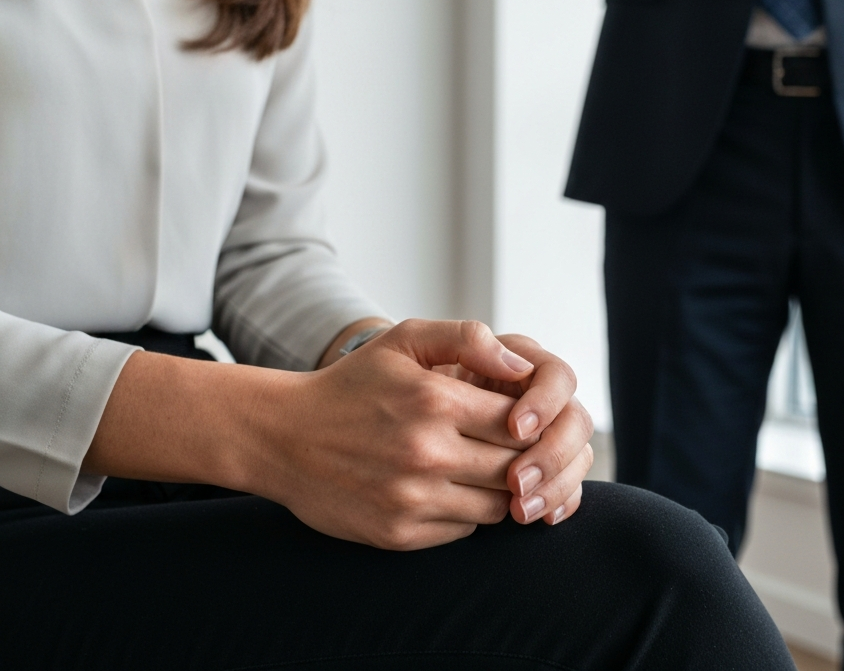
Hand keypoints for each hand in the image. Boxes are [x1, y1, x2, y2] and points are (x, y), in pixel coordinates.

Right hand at [257, 320, 591, 547]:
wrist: (284, 436)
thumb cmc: (353, 384)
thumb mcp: (405, 340)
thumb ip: (467, 338)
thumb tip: (520, 366)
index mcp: (435, 400)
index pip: (521, 423)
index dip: (529, 422)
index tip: (519, 417)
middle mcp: (428, 453)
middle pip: (515, 467)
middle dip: (521, 457)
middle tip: (507, 445)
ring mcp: (413, 498)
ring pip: (496, 506)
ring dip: (497, 488)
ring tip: (479, 466)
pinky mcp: (399, 533)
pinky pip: (463, 530)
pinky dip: (465, 512)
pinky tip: (447, 488)